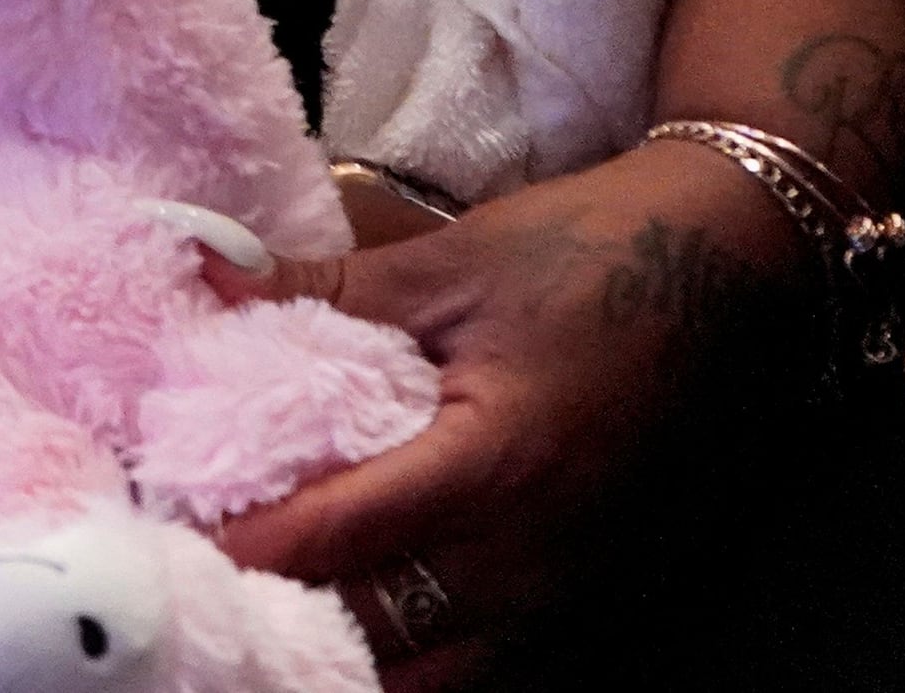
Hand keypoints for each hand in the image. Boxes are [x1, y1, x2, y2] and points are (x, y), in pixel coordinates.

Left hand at [216, 141, 807, 684]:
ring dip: (350, 656)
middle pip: (378, 638)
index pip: (335, 542)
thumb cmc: (598, 255)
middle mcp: (539, 562)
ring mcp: (579, 601)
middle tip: (197, 578)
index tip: (158, 531)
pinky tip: (364, 632)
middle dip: (280, 614)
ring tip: (269, 611)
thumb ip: (320, 288)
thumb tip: (201, 274)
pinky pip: (496, 674)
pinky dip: (423, 666)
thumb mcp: (452, 263)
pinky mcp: (604, 610)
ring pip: (439, 682)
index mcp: (495, 469)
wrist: (746, 271)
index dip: (237, 547)